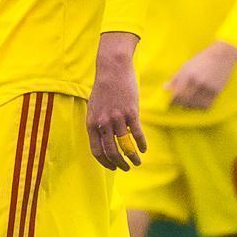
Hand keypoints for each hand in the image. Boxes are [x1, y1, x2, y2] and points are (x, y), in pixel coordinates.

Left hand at [86, 32, 145, 170]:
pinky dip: (142, 144)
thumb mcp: (94, 107)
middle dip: (119, 164)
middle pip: (111, 152)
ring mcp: (117, 118)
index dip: (105, 162)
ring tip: (137, 162)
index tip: (112, 167)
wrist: (112, 69)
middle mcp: (103, 123)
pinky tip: (144, 148)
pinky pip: (137, 134)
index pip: (96, 150)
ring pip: (125, 146)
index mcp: (92, 123)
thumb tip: (104, 140)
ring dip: (132, 157)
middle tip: (126, 168)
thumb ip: (98, 123)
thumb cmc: (104, 88)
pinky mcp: (131, 112)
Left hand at [167, 41, 236, 111]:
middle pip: (185, 100)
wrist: (222, 55)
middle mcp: (197, 81)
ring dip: (190, 105)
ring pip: (195, 104)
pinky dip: (201, 106)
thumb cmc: (201, 60)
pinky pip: (206, 105)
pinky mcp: (217, 91)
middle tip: (180, 102)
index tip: (171, 101)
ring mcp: (207, 87)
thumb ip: (175, 78)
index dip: (172, 100)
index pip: (176, 93)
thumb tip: (165, 88)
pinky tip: (199, 102)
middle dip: (180, 103)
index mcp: (187, 74)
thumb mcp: (186, 66)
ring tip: (189, 101)